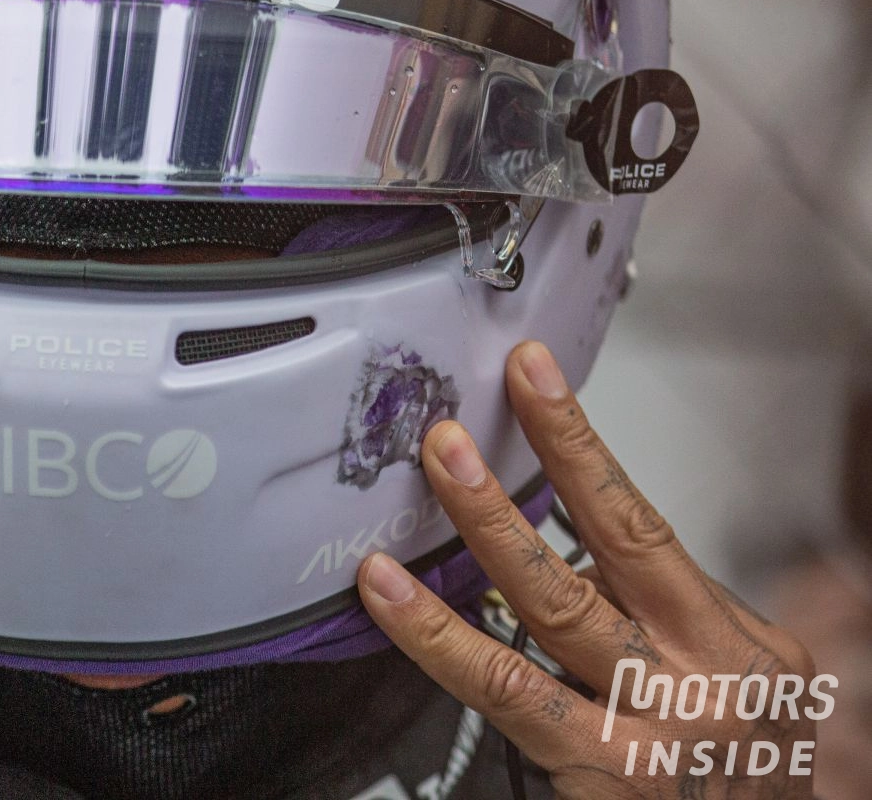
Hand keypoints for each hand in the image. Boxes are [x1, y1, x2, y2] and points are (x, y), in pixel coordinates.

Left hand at [358, 342, 820, 797]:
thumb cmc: (744, 778)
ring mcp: (652, 726)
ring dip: (482, 532)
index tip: (533, 377)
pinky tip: (392, 599)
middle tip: (453, 432)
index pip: (640, 521)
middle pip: (601, 548)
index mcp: (735, 642)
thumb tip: (569, 559)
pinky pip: (505, 690)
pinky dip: (439, 638)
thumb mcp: (736, 687)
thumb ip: (660, 620)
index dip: (579, 443)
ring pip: (550, 608)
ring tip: (431, 478)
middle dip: (526, 473)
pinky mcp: (602, 776)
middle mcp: (703, 675)